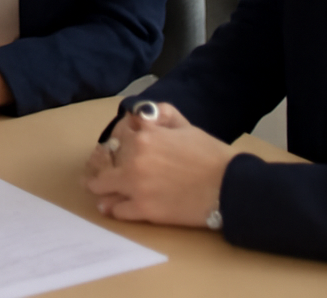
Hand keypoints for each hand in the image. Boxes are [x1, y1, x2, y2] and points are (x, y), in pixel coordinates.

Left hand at [83, 101, 232, 226]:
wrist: (228, 188)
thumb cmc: (210, 155)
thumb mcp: (186, 126)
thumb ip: (162, 115)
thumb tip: (141, 115)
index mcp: (144, 136)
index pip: (118, 134)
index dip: (117, 140)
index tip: (114, 146)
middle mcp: (134, 160)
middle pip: (106, 160)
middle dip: (104, 162)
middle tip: (99, 167)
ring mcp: (136, 186)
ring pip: (103, 187)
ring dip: (100, 187)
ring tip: (98, 189)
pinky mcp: (143, 210)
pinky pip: (116, 209)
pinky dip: (113, 207)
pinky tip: (111, 206)